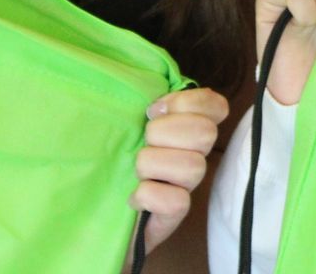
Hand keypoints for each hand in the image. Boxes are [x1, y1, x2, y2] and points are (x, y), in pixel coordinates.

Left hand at [127, 85, 228, 258]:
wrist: (99, 213)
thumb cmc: (115, 160)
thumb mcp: (129, 124)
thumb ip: (148, 105)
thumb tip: (153, 98)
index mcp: (188, 128)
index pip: (216, 106)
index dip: (189, 103)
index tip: (154, 110)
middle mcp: (195, 155)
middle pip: (205, 133)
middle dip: (164, 132)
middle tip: (143, 142)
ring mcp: (187, 186)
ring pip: (192, 166)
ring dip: (152, 164)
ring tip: (136, 172)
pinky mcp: (175, 216)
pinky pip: (176, 201)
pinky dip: (148, 195)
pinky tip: (134, 197)